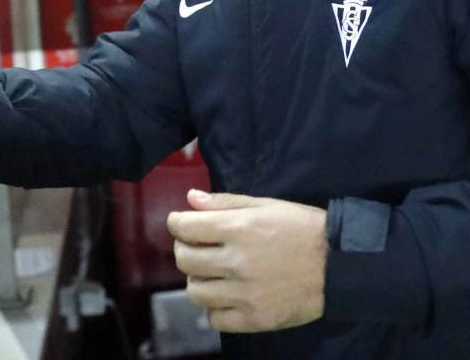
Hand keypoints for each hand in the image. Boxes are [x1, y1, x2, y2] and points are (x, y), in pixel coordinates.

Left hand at [167, 190, 327, 332]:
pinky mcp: (257, 320)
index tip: (183, 225)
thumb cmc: (301, 228)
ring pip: (195, 292)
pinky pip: (215, 320)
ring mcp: (246, 294)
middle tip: (197, 248)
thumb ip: (224, 202)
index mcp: (238, 229)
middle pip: (184, 260)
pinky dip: (215, 308)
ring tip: (212, 273)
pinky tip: (226, 296)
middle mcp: (238, 262)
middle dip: (184, 250)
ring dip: (198, 280)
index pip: (184, 228)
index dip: (177, 223)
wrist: (342, 265)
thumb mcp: (264, 205)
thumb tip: (190, 199)